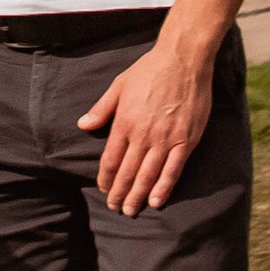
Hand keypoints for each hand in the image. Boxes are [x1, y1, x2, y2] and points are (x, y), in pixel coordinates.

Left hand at [78, 32, 214, 216]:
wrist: (183, 60)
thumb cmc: (149, 70)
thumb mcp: (119, 85)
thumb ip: (101, 109)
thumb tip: (83, 126)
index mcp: (125, 121)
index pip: (111, 159)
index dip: (106, 178)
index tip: (103, 189)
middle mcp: (143, 134)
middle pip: (128, 171)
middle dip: (120, 192)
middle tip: (115, 209)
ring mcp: (166, 139)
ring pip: (148, 175)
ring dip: (138, 195)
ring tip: (131, 210)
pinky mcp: (186, 140)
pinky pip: (173, 169)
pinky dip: (164, 187)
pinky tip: (156, 201)